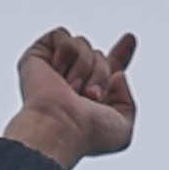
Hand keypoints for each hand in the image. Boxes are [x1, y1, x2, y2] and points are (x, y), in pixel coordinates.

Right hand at [6, 26, 138, 163]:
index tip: (130, 39)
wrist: (63, 128)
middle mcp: (74, 81)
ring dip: (85, 66)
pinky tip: (57, 73)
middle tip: (91, 97)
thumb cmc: (89, 134)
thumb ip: (127, 103)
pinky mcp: (38, 55)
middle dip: (101, 74)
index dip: (121, 54)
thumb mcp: (123, 129)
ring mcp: (55, 68)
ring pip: (83, 44)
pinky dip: (66, 52)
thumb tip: (118, 74)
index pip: (109, 70)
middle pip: (100, 55)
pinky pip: (62, 35)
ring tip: (73, 90)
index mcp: (93, 95)